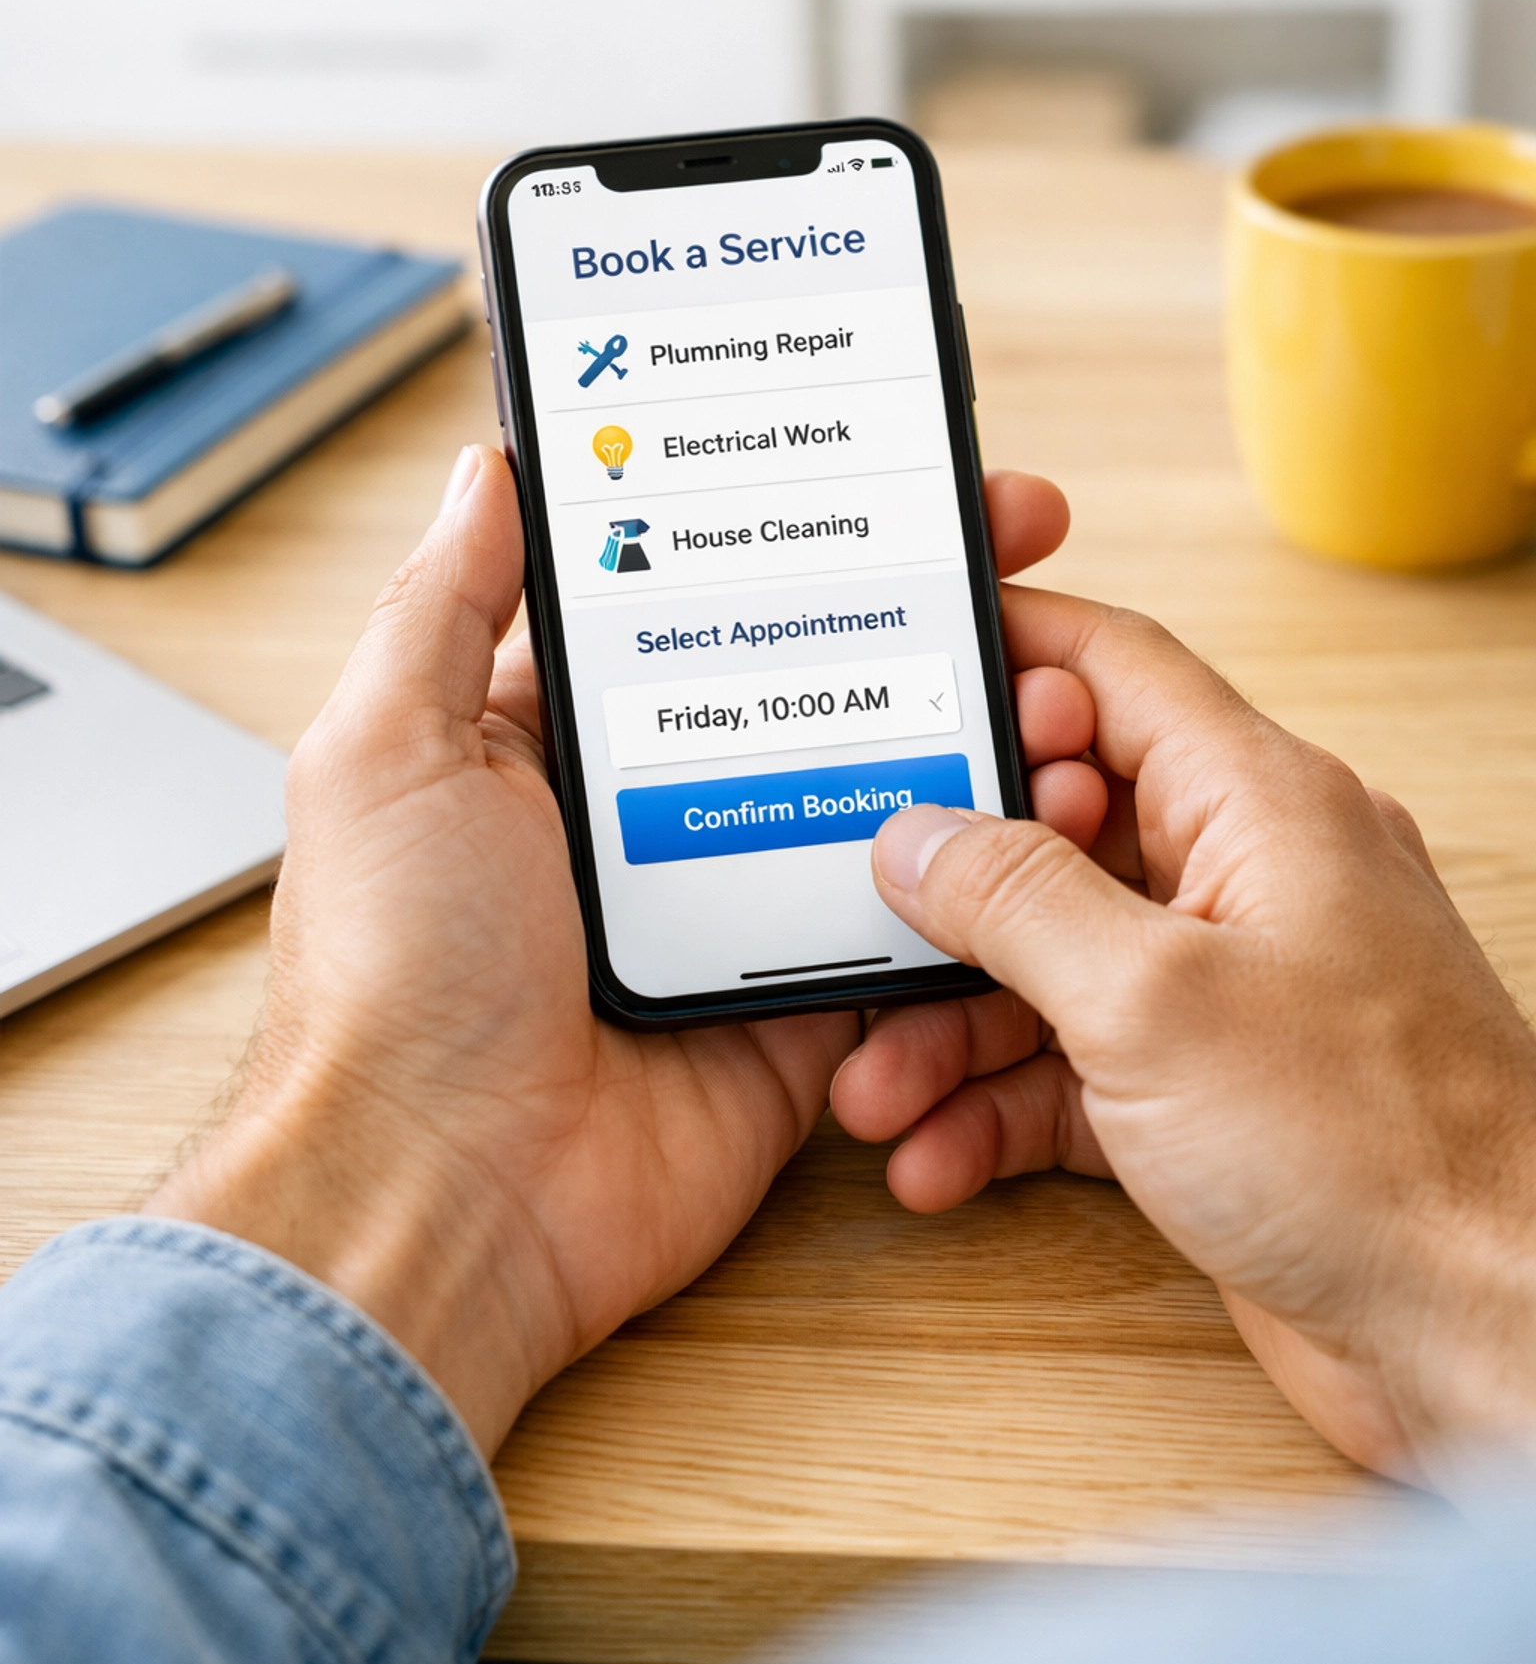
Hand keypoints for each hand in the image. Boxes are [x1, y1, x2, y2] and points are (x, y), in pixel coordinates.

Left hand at [148, 448, 1071, 1457]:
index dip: (792, 528)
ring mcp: (734, 907)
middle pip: (814, 680)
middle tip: (1022, 539)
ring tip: (1050, 680)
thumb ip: (446, 603)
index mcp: (558, 739)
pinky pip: (904, 928)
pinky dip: (969, 884)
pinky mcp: (798, 1005)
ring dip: (970, 734)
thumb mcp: (388, 750)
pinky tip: (1039, 812)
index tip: (882, 469)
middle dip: (921, 610)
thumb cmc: (391, 976)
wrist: (446, 1196)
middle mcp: (655, 812)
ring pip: (882, 793)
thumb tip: (491, 467)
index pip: (700, 596)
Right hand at [832, 565, 1535, 1484]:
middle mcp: (1246, 882)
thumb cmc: (1377, 1150)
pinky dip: (1000, 1108)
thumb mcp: (1153, 1000)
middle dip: (943, 889)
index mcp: (1259, 806)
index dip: (1004, 654)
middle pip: (1056, 832)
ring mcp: (1228, 993)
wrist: (1485, 1331)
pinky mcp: (1208, 1098)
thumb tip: (919, 834)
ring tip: (876, 1088)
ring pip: (1049, 966)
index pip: (1113, 671)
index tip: (895, 673)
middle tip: (851, 918)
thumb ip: (1017, 899)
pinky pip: (1073, 1071)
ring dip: (951, 1026)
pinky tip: (938, 1156)